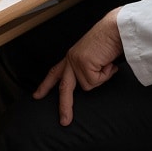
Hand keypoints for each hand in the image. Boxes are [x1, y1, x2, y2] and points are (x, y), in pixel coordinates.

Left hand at [33, 8, 123, 125]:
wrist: (114, 28)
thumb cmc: (109, 41)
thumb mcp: (94, 57)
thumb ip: (88, 69)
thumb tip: (90, 82)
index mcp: (72, 57)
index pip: (55, 72)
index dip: (46, 85)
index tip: (37, 96)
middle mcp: (70, 59)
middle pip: (64, 88)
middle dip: (64, 106)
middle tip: (64, 122)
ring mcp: (75, 62)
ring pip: (88, 86)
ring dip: (102, 77)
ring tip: (107, 63)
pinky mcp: (83, 63)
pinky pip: (96, 81)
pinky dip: (106, 75)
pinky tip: (108, 62)